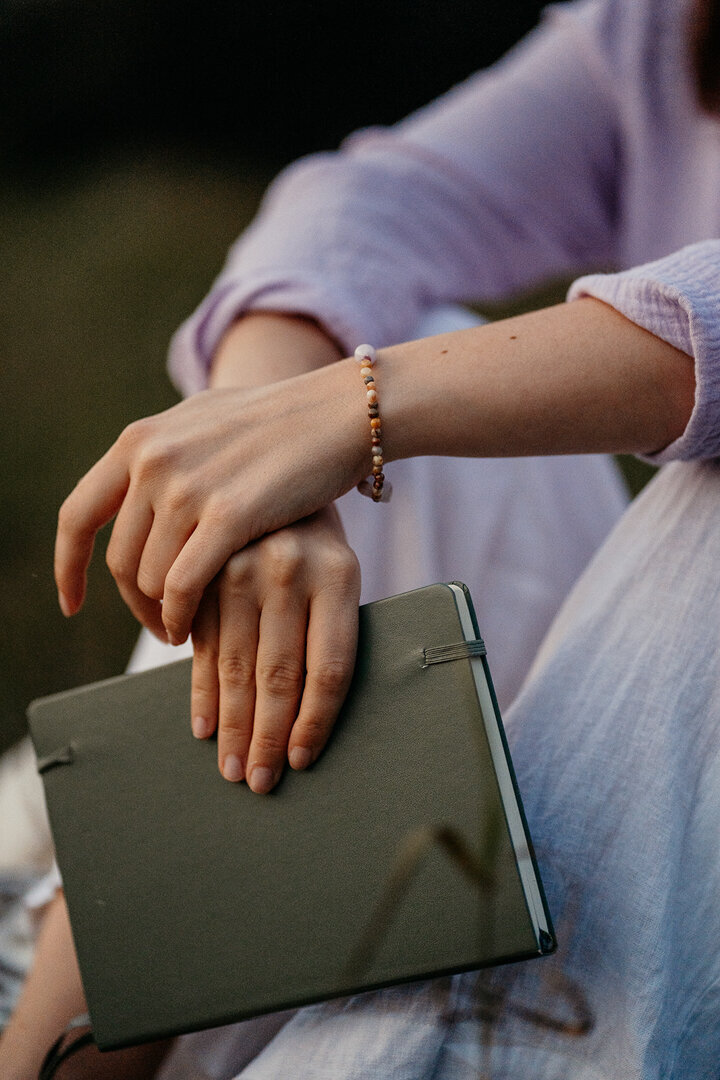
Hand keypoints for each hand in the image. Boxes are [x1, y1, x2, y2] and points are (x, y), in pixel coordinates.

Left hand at [54, 358, 367, 644]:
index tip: (72, 602)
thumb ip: (161, 453)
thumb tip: (133, 485)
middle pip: (120, 558)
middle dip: (134, 603)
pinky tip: (190, 630)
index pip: (78, 516)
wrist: (336, 411)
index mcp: (139, 440)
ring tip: (182, 627)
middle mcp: (153, 461)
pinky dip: (180, 616)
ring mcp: (188, 487)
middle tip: (157, 624)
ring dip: (162, 612)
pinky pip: (183, 585)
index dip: (69, 566)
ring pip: (149, 578)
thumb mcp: (200, 423)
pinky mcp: (229, 514)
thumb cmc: (277, 422)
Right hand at [190, 506, 359, 791]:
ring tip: (230, 768)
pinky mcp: (204, 567)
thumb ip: (326, 626)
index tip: (301, 761)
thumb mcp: (340, 567)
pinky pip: (201, 640)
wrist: (284, 454)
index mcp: (340, 574)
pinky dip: (200, 688)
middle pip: (280, 674)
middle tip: (256, 784)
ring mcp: (242, 566)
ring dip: (230, 724)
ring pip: (235, 664)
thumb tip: (307, 720)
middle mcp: (291, 570)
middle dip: (265, 737)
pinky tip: (200, 725)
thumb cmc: (319, 534)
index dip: (315, 723)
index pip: (330, 668)